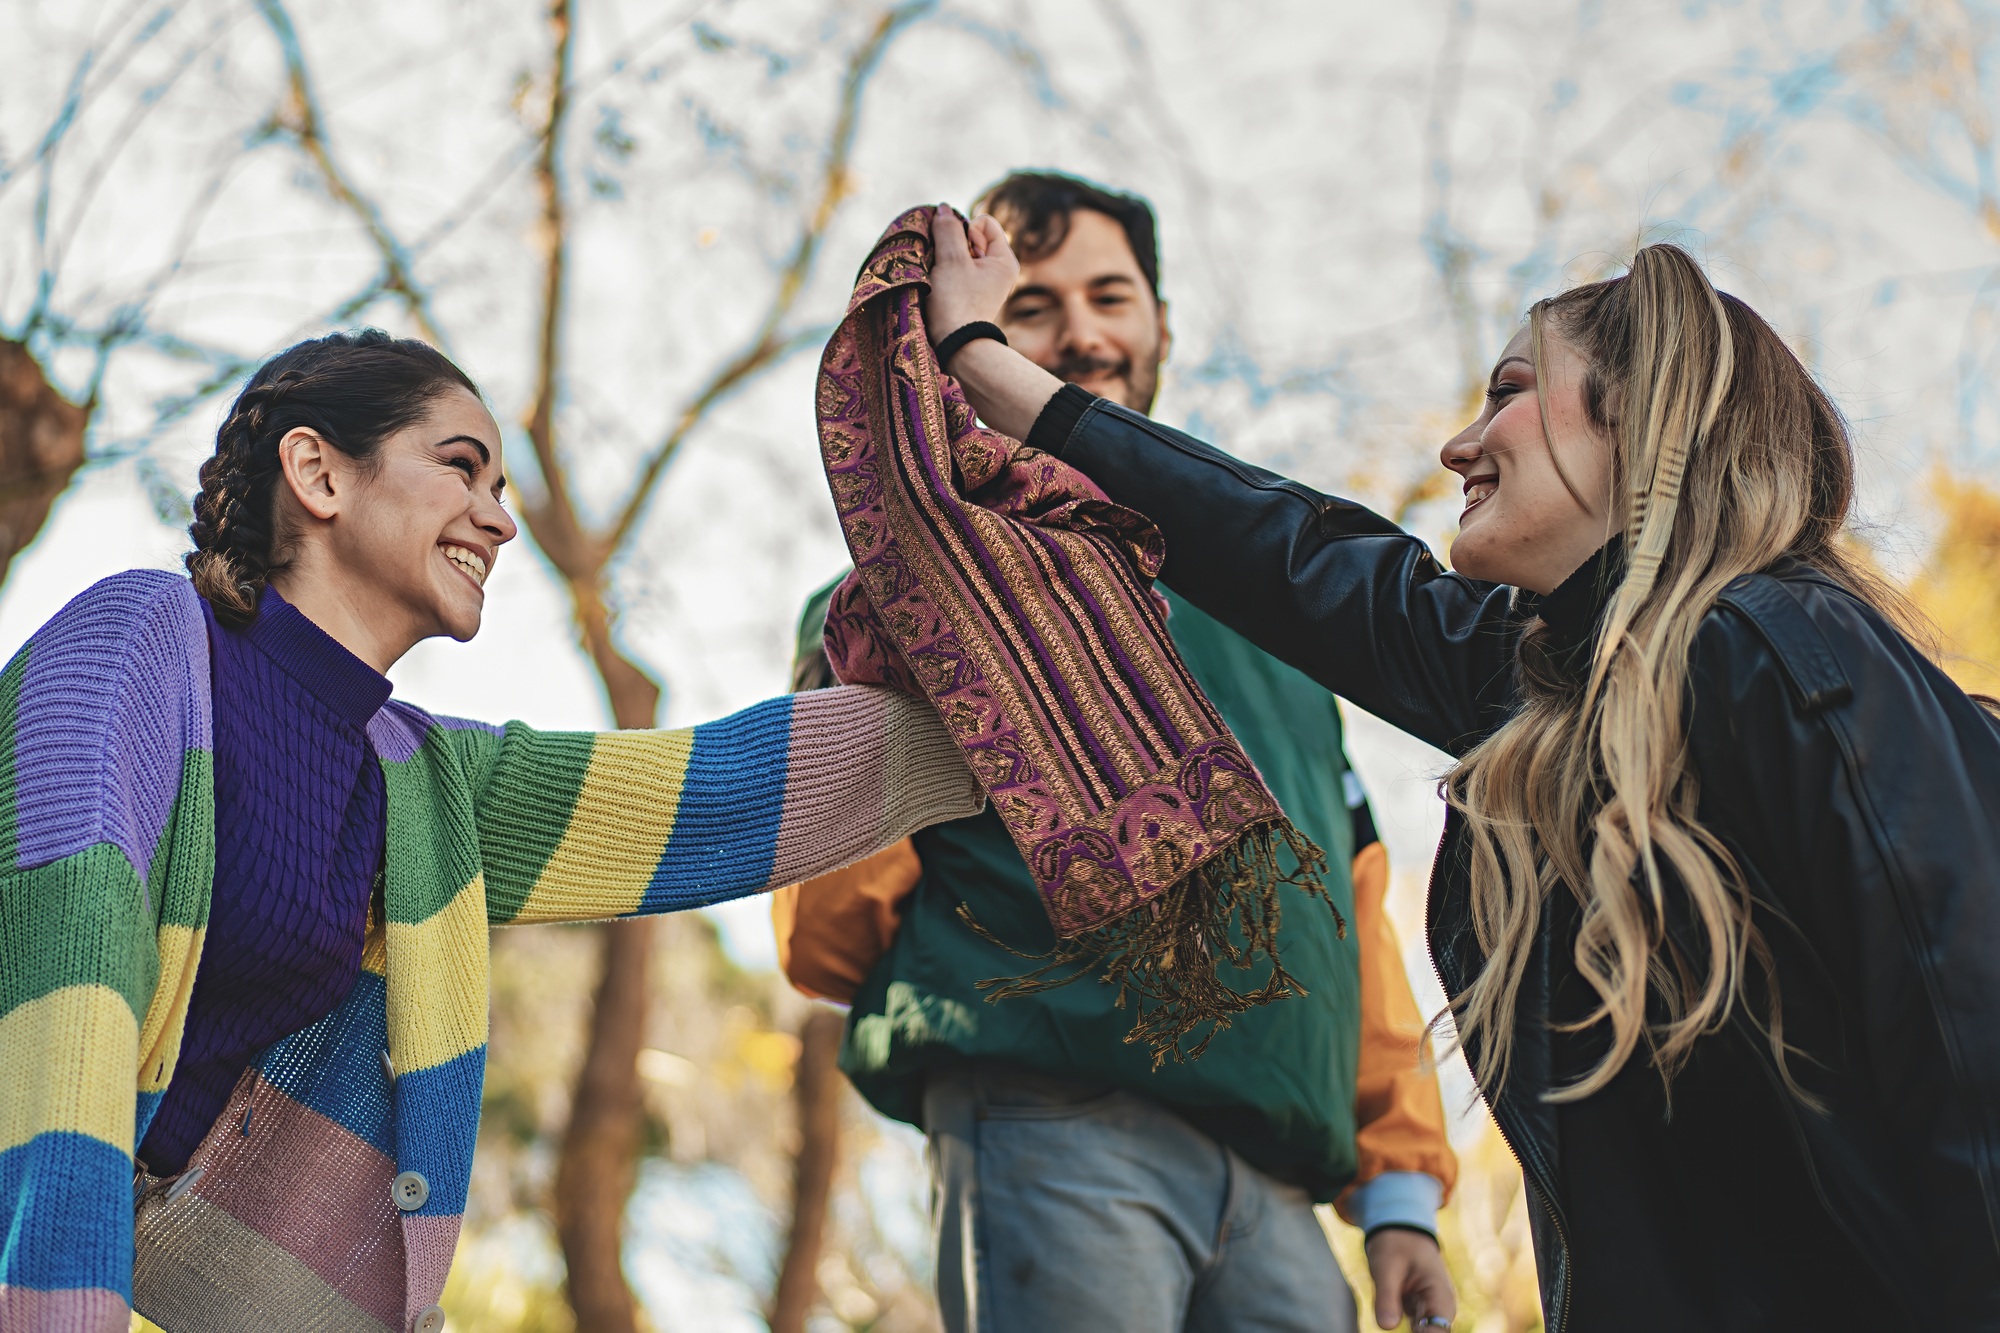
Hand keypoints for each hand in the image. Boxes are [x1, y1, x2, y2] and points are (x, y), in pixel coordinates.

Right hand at [925, 204, 1017, 339]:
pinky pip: (957, 269)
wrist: (955, 346)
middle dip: (954, 245)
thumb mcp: (951, 260)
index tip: (958, 255)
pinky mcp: (971, 293)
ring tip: (942, 279)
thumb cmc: (956, 302)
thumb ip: (947, 229)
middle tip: (947, 268)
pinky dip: (946, 272)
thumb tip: (943, 208)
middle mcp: (999, 270)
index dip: (966, 231)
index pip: (984, 222)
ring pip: (962, 253)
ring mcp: (985, 282)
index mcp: (1005, 260)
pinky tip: (940, 286)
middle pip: (972, 237)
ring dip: (947, 259)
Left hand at [1364, 1227, 1456, 1329]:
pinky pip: (1414, 1327)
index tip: (1409, 1328)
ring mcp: (1431, 1311)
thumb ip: (1386, 1297)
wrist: (1400, 1230)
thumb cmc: (1396, 1244)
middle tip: (1389, 1319)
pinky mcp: (1419, 1311)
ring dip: (1410, 1330)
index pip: (1438, 1332)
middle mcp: (1441, 1308)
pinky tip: (1390, 1313)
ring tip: (1394, 1303)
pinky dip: (1401, 1324)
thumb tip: (1386, 1327)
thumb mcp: (1386, 1267)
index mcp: (1441, 1297)